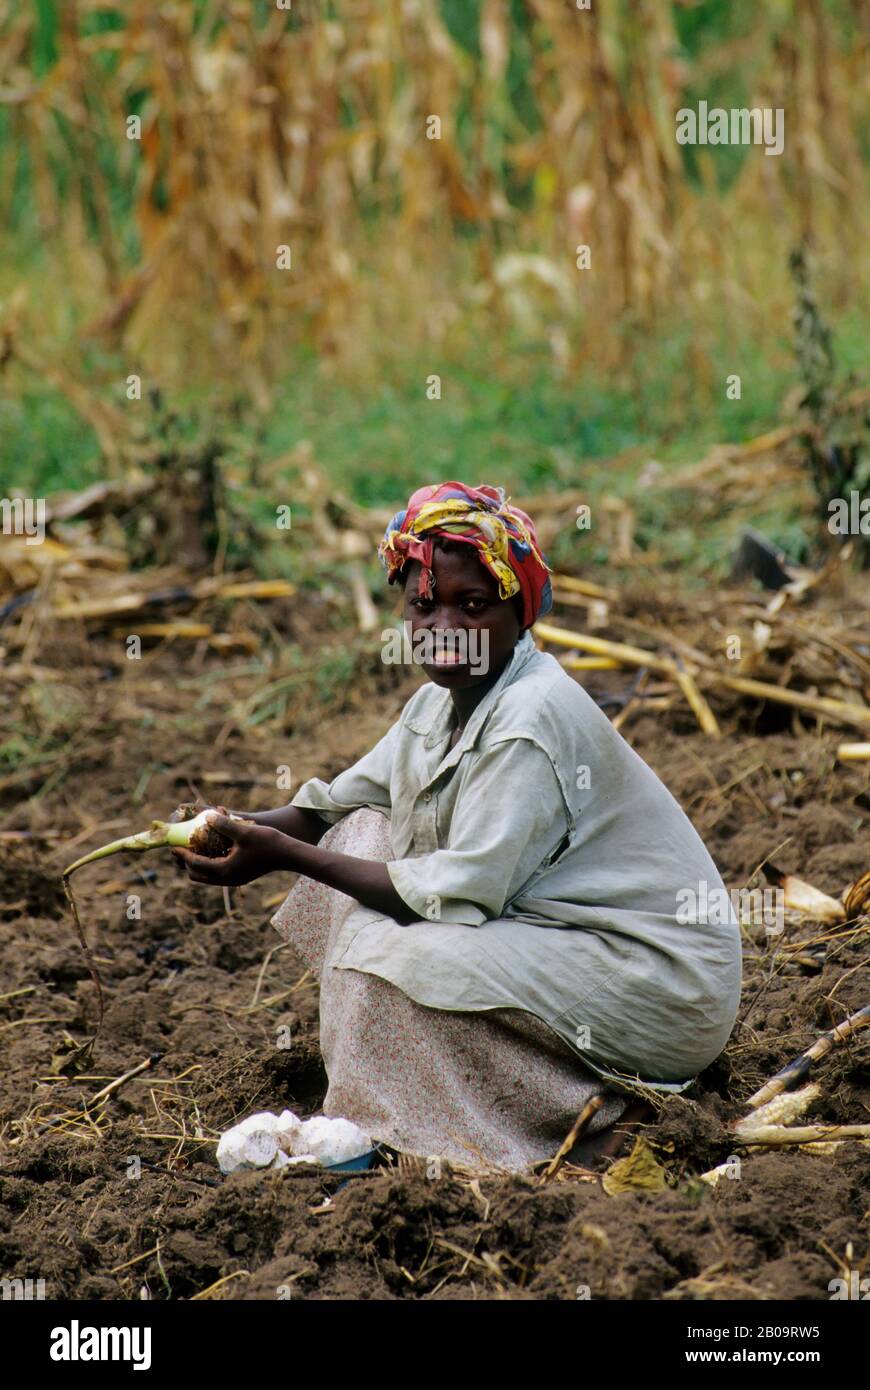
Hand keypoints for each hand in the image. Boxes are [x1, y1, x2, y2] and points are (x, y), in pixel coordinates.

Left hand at [174, 812, 288, 886]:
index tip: (173, 845)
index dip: (182, 854)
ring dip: (198, 864)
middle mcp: (227, 879)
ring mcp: (234, 880)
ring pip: (206, 877)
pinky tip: (212, 851)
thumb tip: (207, 816)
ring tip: (194, 848)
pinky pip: (217, 874)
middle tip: (182, 847)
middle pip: (196, 875)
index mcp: (224, 870)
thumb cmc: (267, 842)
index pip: (195, 864)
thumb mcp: (244, 831)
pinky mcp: (240, 877)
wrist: (288, 855)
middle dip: (186, 862)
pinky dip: (209, 865)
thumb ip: (224, 824)